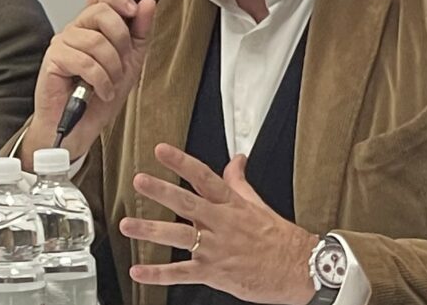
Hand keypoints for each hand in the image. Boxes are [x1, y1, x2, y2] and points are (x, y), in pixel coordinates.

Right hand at [21, 0, 156, 165]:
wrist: (80, 129)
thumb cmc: (99, 96)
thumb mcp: (130, 62)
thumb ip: (140, 32)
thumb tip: (147, 4)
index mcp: (92, 26)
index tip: (133, 12)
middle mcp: (75, 30)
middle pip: (100, 12)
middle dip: (120, 39)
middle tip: (122, 61)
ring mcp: (62, 44)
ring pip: (95, 41)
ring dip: (112, 68)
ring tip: (111, 82)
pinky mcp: (53, 61)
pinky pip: (84, 62)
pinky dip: (100, 80)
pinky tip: (101, 90)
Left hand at [119, 144, 317, 303]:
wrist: (299, 269)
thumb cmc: (278, 236)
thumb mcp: (257, 203)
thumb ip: (239, 181)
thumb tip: (236, 159)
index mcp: (231, 204)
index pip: (203, 177)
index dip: (182, 162)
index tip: (161, 150)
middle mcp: (221, 224)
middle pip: (187, 204)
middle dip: (162, 191)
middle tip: (140, 180)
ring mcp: (216, 249)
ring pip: (179, 237)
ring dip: (151, 231)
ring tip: (127, 225)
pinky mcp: (215, 273)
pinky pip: (182, 274)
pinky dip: (158, 275)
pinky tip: (139, 271)